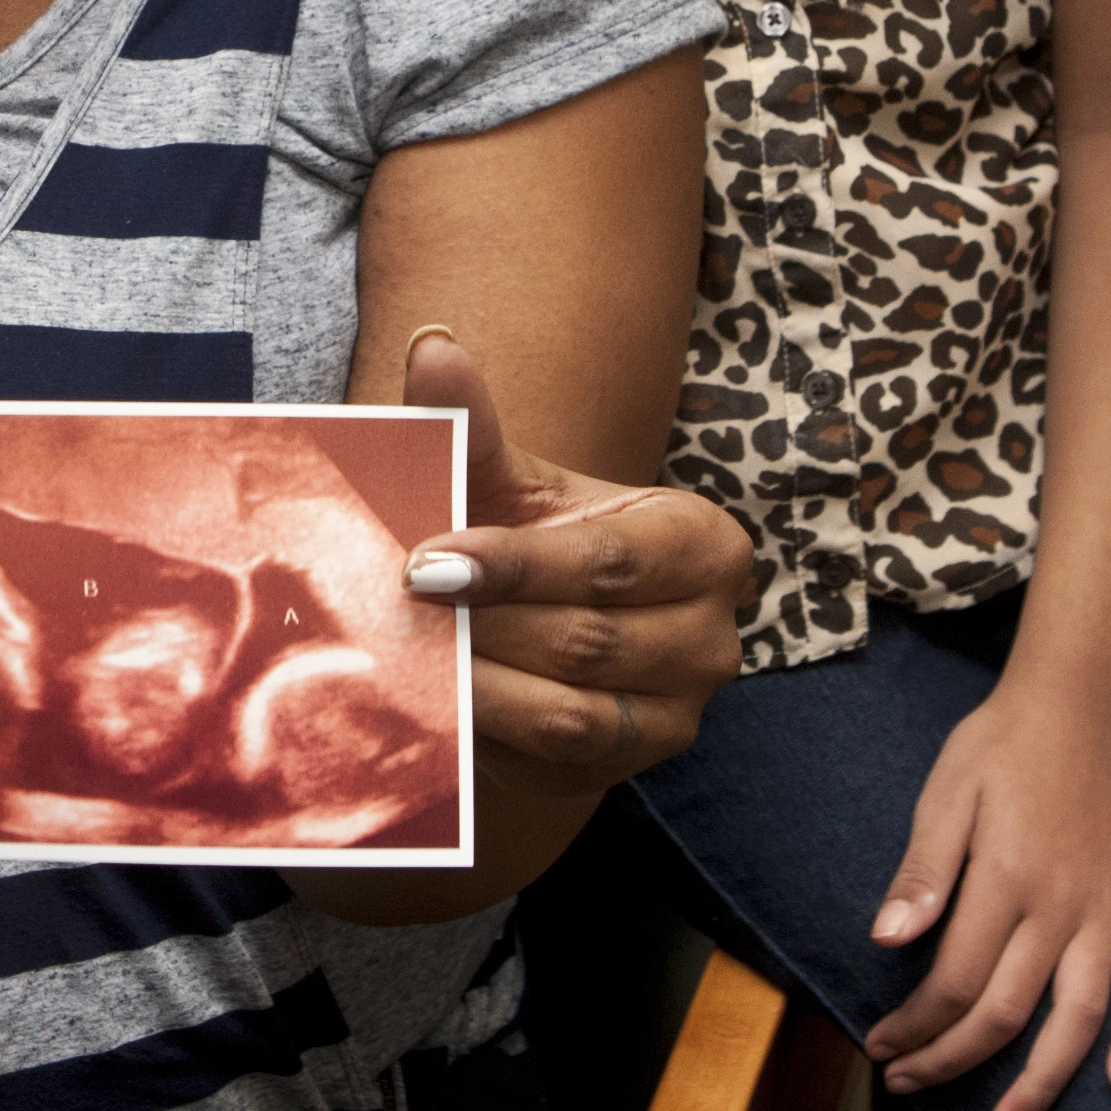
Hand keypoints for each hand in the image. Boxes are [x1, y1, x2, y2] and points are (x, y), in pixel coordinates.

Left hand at [397, 327, 749, 780]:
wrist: (545, 625)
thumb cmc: (533, 537)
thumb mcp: (512, 484)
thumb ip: (477, 422)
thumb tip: (432, 346)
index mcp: (703, 543)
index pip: (608, 561)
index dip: (513, 564)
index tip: (422, 561)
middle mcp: (712, 633)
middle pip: (586, 638)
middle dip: (482, 626)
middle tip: (398, 613)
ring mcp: (683, 709)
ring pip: (570, 709)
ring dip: (479, 684)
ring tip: (409, 656)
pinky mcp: (637, 763)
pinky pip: (558, 759)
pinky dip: (492, 732)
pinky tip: (439, 701)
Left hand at [863, 687, 1110, 1110]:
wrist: (1075, 709)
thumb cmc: (997, 750)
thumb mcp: (944, 795)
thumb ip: (921, 872)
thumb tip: (884, 942)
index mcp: (1006, 882)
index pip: (954, 983)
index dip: (915, 1026)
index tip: (878, 1046)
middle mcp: (1062, 909)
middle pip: (1006, 1014)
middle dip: (952, 1062)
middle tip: (908, 1086)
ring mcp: (1107, 914)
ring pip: (1077, 1020)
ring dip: (1041, 1083)